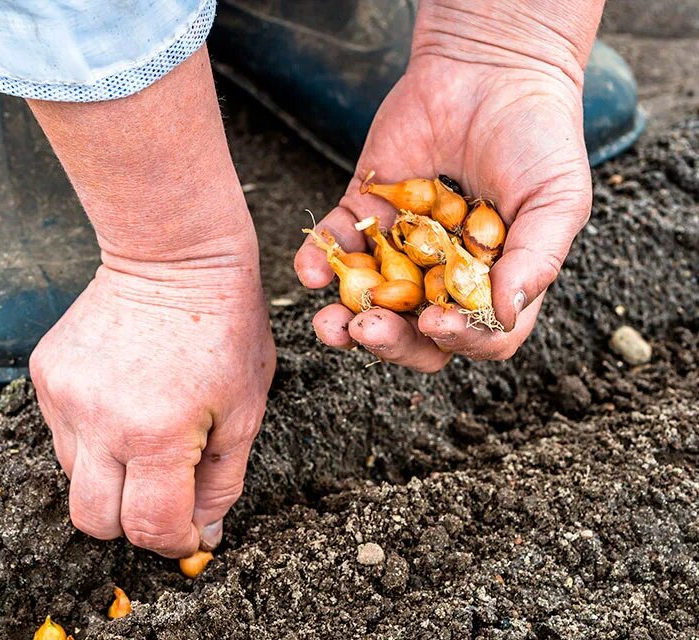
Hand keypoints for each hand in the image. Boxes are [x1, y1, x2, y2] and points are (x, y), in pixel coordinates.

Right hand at [30, 256, 274, 557]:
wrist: (171, 253)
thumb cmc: (223, 328)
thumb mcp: (245, 412)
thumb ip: (221, 484)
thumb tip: (200, 537)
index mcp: (158, 433)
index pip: (148, 527)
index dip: (172, 542)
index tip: (188, 530)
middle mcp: (100, 420)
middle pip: (94, 521)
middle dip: (130, 523)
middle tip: (163, 495)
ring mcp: (64, 396)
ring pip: (75, 478)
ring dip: (111, 475)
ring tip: (146, 429)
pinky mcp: (44, 374)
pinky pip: (62, 434)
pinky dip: (92, 435)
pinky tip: (122, 398)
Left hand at [294, 2, 596, 370]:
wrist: (491, 69)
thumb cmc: (539, 137)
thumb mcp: (558, 198)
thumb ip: (536, 257)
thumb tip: (504, 310)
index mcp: (494, 283)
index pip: (476, 335)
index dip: (457, 340)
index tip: (437, 324)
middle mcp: (443, 275)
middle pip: (414, 333)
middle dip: (389, 341)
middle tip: (370, 330)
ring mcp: (400, 247)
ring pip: (366, 302)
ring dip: (344, 321)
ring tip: (330, 324)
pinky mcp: (363, 212)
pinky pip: (335, 247)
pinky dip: (316, 262)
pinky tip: (309, 271)